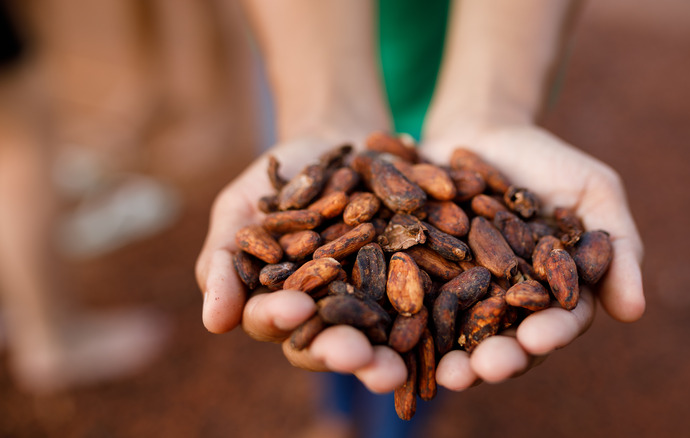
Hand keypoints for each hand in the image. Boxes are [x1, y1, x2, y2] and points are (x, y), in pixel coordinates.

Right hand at [195, 136, 406, 392]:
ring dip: (385, 355)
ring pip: (376, 337)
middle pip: (328, 341)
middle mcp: (327, 311)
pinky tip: (435, 320)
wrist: (340, 140)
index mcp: (279, 301)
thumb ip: (224, 261)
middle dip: (340, 351)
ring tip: (394, 366)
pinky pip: (421, 302)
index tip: (295, 307)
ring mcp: (372, 300)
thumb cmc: (280, 177)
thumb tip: (213, 325)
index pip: (272, 319)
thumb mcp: (240, 209)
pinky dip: (426, 312)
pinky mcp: (412, 283)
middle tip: (354, 356)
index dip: (281, 317)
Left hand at [420, 124, 644, 389]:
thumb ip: (618, 245)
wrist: (481, 128)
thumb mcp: (593, 190)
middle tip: (484, 369)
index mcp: (554, 292)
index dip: (549, 332)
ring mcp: (463, 293)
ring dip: (453, 357)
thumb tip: (635, 311)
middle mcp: (508, 303)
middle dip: (499, 358)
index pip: (559, 319)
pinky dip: (410, 320)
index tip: (536, 338)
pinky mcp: (423, 278)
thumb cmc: (547, 160)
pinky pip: (415, 303)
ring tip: (445, 376)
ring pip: (460, 334)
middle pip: (507, 340)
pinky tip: (400, 336)